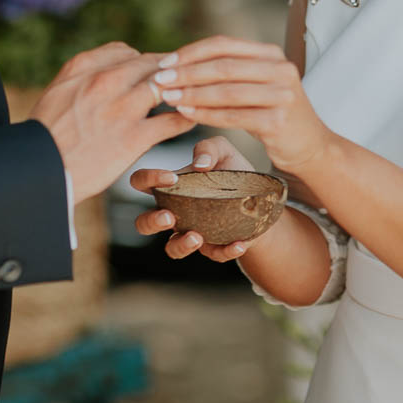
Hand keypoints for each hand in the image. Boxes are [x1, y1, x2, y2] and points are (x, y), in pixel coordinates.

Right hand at [31, 42, 188, 201]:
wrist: (40, 170)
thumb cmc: (45, 136)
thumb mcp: (56, 92)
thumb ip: (81, 77)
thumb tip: (104, 69)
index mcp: (83, 67)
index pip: (125, 52)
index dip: (141, 62)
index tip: (149, 72)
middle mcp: (104, 81)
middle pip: (150, 64)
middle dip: (166, 73)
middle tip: (179, 81)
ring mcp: (122, 107)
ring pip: (165, 85)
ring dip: (179, 90)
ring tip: (188, 98)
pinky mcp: (135, 137)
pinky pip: (174, 120)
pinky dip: (186, 118)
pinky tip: (190, 120)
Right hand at [131, 135, 256, 262]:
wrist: (261, 201)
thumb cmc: (233, 173)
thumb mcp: (224, 152)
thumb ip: (209, 148)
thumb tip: (200, 164)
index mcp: (171, 187)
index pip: (142, 182)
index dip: (147, 179)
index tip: (172, 178)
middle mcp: (175, 212)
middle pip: (144, 223)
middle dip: (152, 221)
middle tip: (169, 216)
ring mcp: (192, 232)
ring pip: (172, 248)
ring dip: (180, 245)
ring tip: (197, 237)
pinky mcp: (214, 248)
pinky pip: (214, 255)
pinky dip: (225, 251)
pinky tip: (238, 243)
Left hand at [149, 37, 330, 174]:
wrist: (310, 147)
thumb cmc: (271, 114)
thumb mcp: (255, 85)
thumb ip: (227, 71)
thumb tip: (176, 65)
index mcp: (271, 53)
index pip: (224, 44)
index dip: (191, 52)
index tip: (164, 62)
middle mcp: (281, 68)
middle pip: (223, 66)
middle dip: (187, 73)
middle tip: (160, 80)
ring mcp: (283, 94)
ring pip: (227, 91)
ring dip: (192, 94)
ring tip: (167, 98)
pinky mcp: (279, 121)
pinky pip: (233, 116)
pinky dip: (206, 114)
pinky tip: (185, 115)